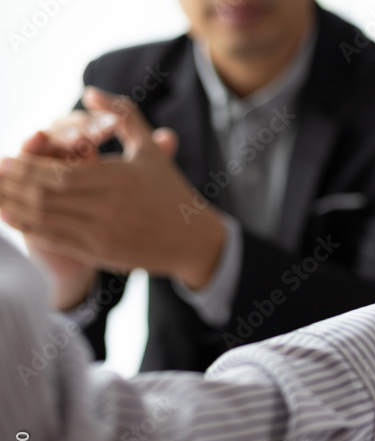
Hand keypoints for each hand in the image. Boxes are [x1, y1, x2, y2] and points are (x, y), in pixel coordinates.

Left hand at [0, 86, 224, 289]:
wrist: (193, 240)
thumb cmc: (170, 191)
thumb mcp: (150, 149)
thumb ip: (122, 115)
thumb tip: (89, 92)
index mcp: (121, 177)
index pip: (61, 173)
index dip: (27, 168)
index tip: (4, 159)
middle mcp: (111, 206)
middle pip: (46, 195)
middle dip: (12, 185)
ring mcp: (104, 232)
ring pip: (45, 218)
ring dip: (12, 206)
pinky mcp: (101, 252)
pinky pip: (54, 238)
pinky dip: (27, 227)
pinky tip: (10, 215)